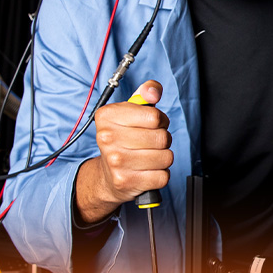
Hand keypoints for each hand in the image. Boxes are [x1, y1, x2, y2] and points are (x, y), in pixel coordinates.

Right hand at [74, 80, 173, 222]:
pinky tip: (147, 171)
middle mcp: (107, 138)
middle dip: (163, 140)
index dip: (161, 120)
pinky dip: (160, 175)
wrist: (106, 175)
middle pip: (162, 138)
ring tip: (149, 157)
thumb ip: (145, 94)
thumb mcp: (129, 112)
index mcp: (107, 116)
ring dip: (163, 158)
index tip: (153, 125)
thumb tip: (153, 90)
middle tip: (151, 143)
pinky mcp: (125, 181)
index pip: (155, 116)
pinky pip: (163, 176)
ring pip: (166, 157)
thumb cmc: (122, 139)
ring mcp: (115, 162)